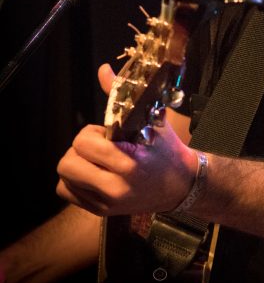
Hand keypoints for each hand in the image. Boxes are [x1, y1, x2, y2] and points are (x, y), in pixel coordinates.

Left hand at [56, 63, 197, 215]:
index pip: (82, 143)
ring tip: (97, 161)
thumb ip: (120, 97)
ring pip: (63, 179)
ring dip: (76, 165)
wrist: (181, 185)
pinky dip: (75, 181)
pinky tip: (94, 174)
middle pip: (67, 163)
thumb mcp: (150, 120)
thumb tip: (103, 70)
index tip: (107, 134)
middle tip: (100, 147)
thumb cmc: (166, 150)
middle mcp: (115, 188)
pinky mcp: (101, 212)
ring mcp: (107, 203)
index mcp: (128, 163)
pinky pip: (67, 192)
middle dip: (80, 150)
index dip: (91, 134)